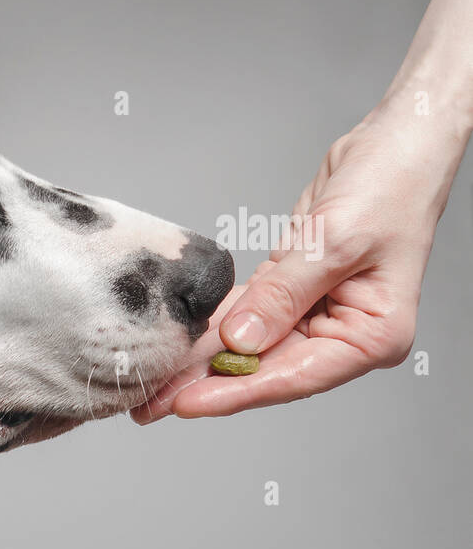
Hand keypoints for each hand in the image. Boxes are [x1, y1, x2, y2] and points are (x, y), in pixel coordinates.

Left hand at [132, 108, 452, 422]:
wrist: (396, 143)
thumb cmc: (390, 186)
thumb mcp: (335, 242)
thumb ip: (284, 295)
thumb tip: (241, 342)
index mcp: (372, 336)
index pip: (294, 375)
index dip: (236, 392)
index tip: (187, 404)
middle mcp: (344, 334)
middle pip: (265, 368)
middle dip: (207, 384)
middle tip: (151, 403)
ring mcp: (317, 314)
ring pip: (249, 347)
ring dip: (202, 362)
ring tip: (153, 382)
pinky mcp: (291, 290)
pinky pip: (245, 315)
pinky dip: (212, 327)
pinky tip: (176, 342)